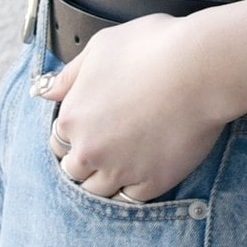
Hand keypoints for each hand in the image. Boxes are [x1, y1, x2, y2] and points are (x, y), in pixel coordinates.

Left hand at [33, 13, 230, 202]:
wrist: (200, 68)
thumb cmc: (153, 47)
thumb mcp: (101, 47)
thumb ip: (70, 74)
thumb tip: (46, 91)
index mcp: (73, 117)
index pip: (58, 140)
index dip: (75, 134)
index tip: (92, 128)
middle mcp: (90, 150)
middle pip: (74, 171)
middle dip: (86, 161)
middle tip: (108, 147)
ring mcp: (120, 170)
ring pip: (98, 192)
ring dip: (105, 180)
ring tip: (123, 163)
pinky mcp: (152, 183)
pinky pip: (131, 200)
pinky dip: (133, 189)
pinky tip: (143, 172)